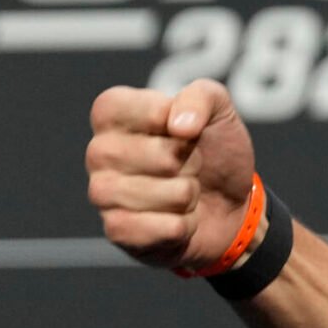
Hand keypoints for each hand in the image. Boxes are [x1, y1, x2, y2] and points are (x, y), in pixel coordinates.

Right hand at [86, 79, 260, 271]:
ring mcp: (102, 193)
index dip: (171, 118)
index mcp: (113, 113)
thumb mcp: (219, 110)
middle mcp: (98, 152)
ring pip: (166, 193)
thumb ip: (201, 97)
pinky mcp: (117, 230)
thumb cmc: (214, 150)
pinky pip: (165, 227)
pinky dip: (186, 225)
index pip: (133, 108)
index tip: (184, 128)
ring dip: (189, 194)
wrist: (228, 203)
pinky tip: (177, 219)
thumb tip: (179, 126)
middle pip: (162, 156)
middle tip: (188, 164)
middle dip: (191, 162)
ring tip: (183, 191)